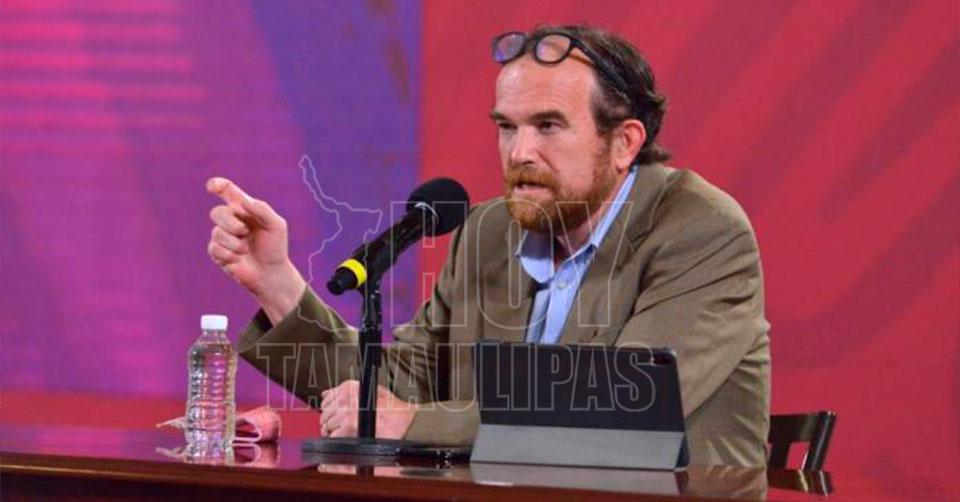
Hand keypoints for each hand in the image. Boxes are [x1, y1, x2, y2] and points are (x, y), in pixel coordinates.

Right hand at [206, 177, 305, 322]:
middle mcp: (231, 220)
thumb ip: (261, 209)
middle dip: (230, 222)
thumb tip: (242, 200)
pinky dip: (228, 254)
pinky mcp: (217, 253)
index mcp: (244, 209)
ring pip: (216, 232)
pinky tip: (237, 259)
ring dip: (234, 242)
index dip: (218, 186)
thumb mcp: (276, 225)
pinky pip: (214, 248)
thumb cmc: (275, 246)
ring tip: (245, 249)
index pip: (227, 192)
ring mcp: (223, 236)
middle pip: (217, 212)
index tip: (212, 186)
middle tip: (244, 232)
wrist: (271, 272)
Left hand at [319, 381, 416, 438]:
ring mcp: (344, 413)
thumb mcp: (370, 391)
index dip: (330, 408)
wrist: (403, 422)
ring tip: (347, 433)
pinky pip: (332, 437)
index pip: (327, 398)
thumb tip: (328, 394)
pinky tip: (348, 438)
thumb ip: (347, 391)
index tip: (335, 413)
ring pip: (327, 425)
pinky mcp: (347, 427)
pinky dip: (337, 441)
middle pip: (325, 413)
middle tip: (342, 426)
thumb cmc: (392, 409)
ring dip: (333, 431)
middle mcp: (345, 398)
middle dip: (331, 420)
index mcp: (349, 387)